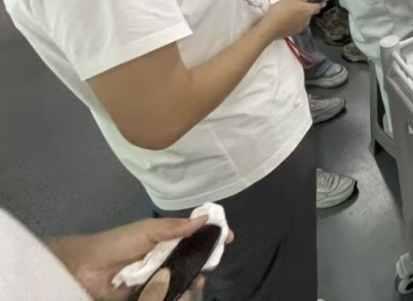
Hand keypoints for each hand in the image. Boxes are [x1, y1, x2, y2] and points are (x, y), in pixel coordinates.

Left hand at [50, 216, 222, 300]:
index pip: (196, 239)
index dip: (212, 238)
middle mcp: (167, 261)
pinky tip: (182, 292)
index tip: (228, 239)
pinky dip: (179, 294)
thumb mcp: (147, 231)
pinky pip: (172, 295)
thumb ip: (175, 227)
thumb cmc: (117, 244)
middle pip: (197, 262)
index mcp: (167, 242)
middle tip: (208, 266)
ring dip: (193, 281)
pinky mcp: (152, 297)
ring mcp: (160, 281)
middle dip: (207, 263)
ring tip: (193, 282)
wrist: (85, 271)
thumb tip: (206, 218)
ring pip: (187, 281)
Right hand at [261, 0, 323, 39]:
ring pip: (305, 19)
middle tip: (310, 3)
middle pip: (312, 12)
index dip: (321, 1)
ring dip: (304, 15)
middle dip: (312, 7)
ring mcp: (301, 27)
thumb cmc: (282, 9)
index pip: (318, 5)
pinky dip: (297, 20)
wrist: (271, 27)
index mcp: (308, 10)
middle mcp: (307, 20)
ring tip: (297, 10)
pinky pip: (298, 24)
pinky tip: (291, 19)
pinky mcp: (294, 32)